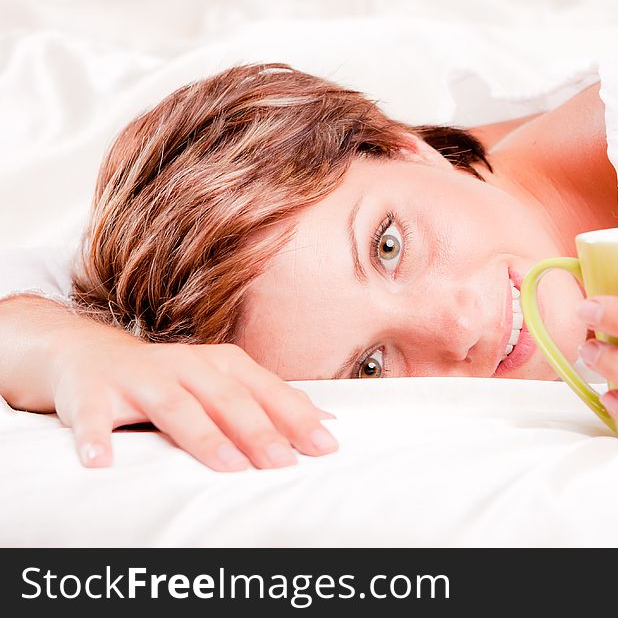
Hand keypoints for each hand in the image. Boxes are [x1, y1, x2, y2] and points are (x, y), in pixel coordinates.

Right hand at [48, 327, 336, 470]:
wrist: (89, 354)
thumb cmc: (169, 378)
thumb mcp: (221, 383)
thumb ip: (269, 402)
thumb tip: (326, 420)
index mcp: (221, 364)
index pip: (266, 391)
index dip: (297, 417)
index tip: (325, 445)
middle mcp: (186, 366)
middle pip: (227, 399)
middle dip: (259, 432)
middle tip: (283, 463)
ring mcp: (140, 377)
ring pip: (176, 407)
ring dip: (203, 437)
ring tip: (227, 465)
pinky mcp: (92, 392)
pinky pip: (93, 416)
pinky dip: (97, 437)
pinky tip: (101, 462)